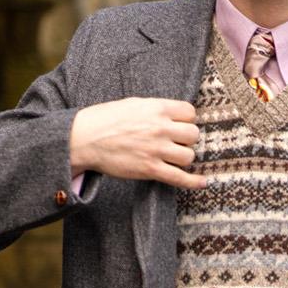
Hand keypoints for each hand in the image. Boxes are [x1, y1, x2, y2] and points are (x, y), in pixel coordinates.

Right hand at [70, 98, 208, 189]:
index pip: (190, 112)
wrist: (85, 139)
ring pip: (188, 156)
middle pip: (193, 135)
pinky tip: (203, 183)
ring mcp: (156, 150)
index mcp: (157, 108)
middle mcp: (160, 128)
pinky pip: (180, 178)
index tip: (180, 125)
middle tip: (175, 142)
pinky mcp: (150, 169)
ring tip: (172, 157)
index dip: (186, 120)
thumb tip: (173, 114)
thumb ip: (156, 109)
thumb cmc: (105, 119)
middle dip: (186, 139)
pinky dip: (194, 182)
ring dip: (182, 157)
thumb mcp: (133, 104)